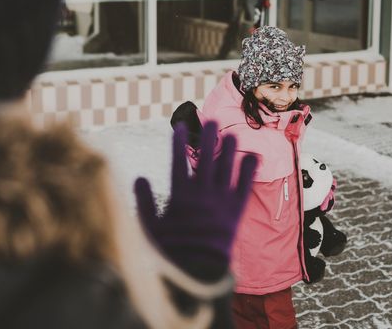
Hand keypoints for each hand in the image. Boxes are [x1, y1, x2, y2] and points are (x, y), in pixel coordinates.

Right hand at [134, 121, 256, 279]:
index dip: (178, 141)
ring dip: (228, 148)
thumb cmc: (171, 251)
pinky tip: (252, 156)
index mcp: (180, 195)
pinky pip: (245, 185)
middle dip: (208, 137)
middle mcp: (202, 192)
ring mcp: (221, 200)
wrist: (199, 270)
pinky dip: (248, 170)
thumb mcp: (150, 228)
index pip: (177, 160)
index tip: (178, 125)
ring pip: (225, 166)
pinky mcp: (236, 209)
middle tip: (211, 120)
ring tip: (231, 133)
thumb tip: (139, 178)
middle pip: (205, 157)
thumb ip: (144, 202)